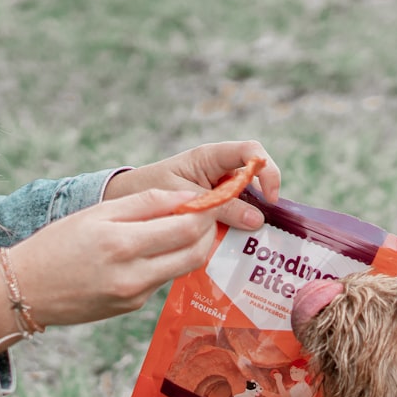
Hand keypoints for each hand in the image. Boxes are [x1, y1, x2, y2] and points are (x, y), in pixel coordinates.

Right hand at [0, 188, 218, 340]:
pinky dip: (165, 261)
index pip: (186, 226)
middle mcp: (133, 275)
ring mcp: (135, 296)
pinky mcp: (132, 307)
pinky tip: (150, 250)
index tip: (212, 196)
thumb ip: (144, 204)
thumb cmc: (57, 245)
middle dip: (206, 229)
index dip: (206, 210)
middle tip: (204, 212)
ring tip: (180, 226)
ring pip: (183, 267)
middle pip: (195, 251)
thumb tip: (185, 197)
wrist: (25, 291)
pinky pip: (162, 279)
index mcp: (121, 243)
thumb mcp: (96, 213)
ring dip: (191, 245)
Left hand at [103, 140, 279, 230]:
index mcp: (211, 157)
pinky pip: (233, 214)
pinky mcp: (214, 206)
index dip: (267, 170)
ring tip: (250, 239)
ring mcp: (219, 187)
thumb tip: (256, 221)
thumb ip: (219, 208)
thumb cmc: (150, 188)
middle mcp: (219, 170)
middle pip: (256, 177)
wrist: (126, 198)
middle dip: (264, 200)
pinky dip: (237, 228)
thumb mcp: (186, 199)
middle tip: (263, 226)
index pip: (250, 152)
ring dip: (251, 217)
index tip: (270, 199)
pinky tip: (235, 244)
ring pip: (248, 199)